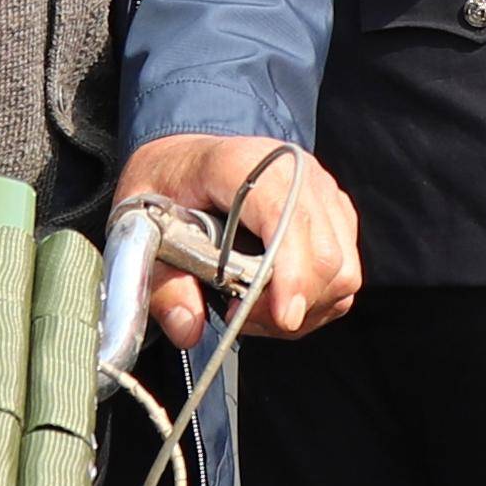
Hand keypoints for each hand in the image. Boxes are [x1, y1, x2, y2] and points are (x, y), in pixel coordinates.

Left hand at [117, 135, 360, 344]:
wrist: (188, 159)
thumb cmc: (169, 185)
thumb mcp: (140, 226)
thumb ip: (161, 280)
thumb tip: (188, 327)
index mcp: (242, 163)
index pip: (287, 219)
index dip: (291, 272)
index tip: (283, 316)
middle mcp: (296, 173)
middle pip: (325, 254)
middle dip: (290, 302)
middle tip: (241, 317)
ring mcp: (322, 193)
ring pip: (342, 270)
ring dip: (304, 307)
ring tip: (255, 310)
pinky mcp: (336, 216)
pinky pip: (344, 274)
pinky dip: (315, 302)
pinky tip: (275, 300)